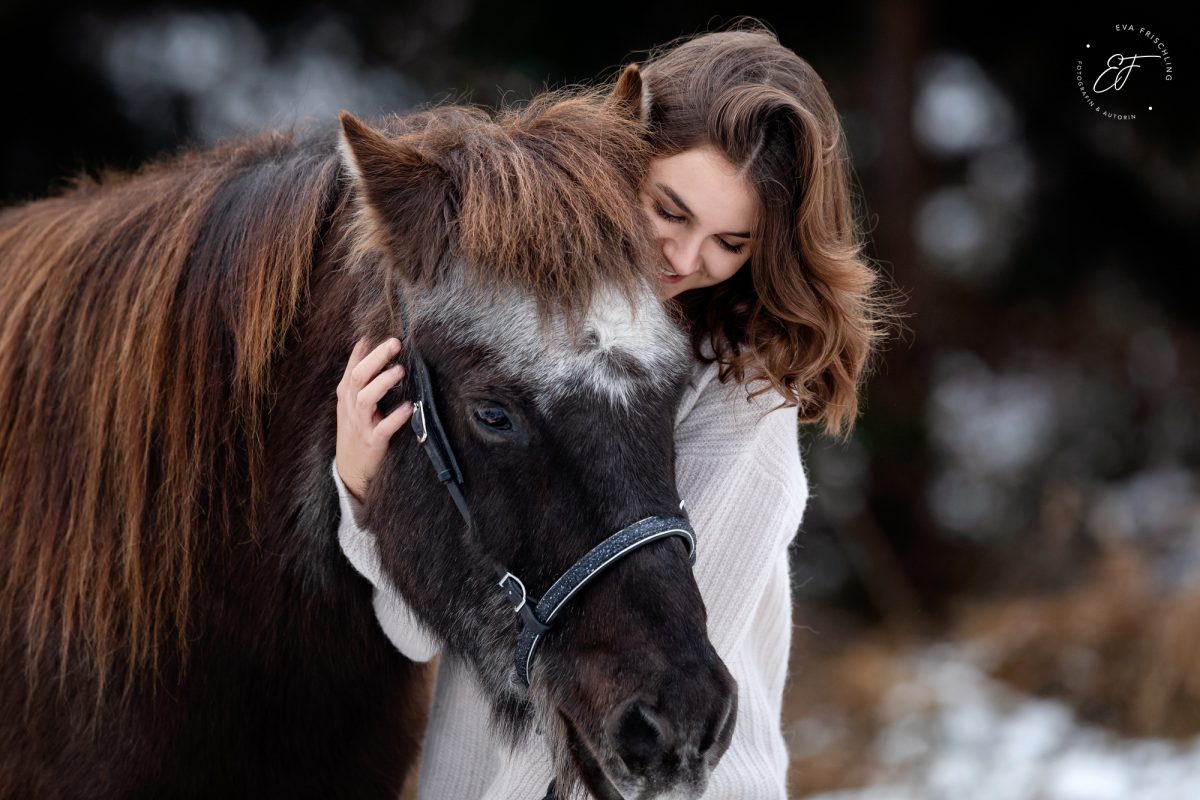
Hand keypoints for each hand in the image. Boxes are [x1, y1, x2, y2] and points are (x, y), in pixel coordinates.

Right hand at [336, 337, 413, 501]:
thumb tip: (365, 342)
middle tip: (395, 343)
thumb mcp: (351, 401)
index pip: (353, 367)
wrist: (350, 469)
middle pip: (359, 377)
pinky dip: (396, 417)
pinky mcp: (373, 442)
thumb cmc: (355, 428)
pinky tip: (409, 408)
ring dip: (383, 383)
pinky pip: (383, 428)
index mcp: (346, 395)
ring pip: (366, 399)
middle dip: (376, 359)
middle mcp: (351, 407)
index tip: (377, 333)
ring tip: (400, 370)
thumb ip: (358, 373)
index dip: (364, 351)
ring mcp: (361, 424)